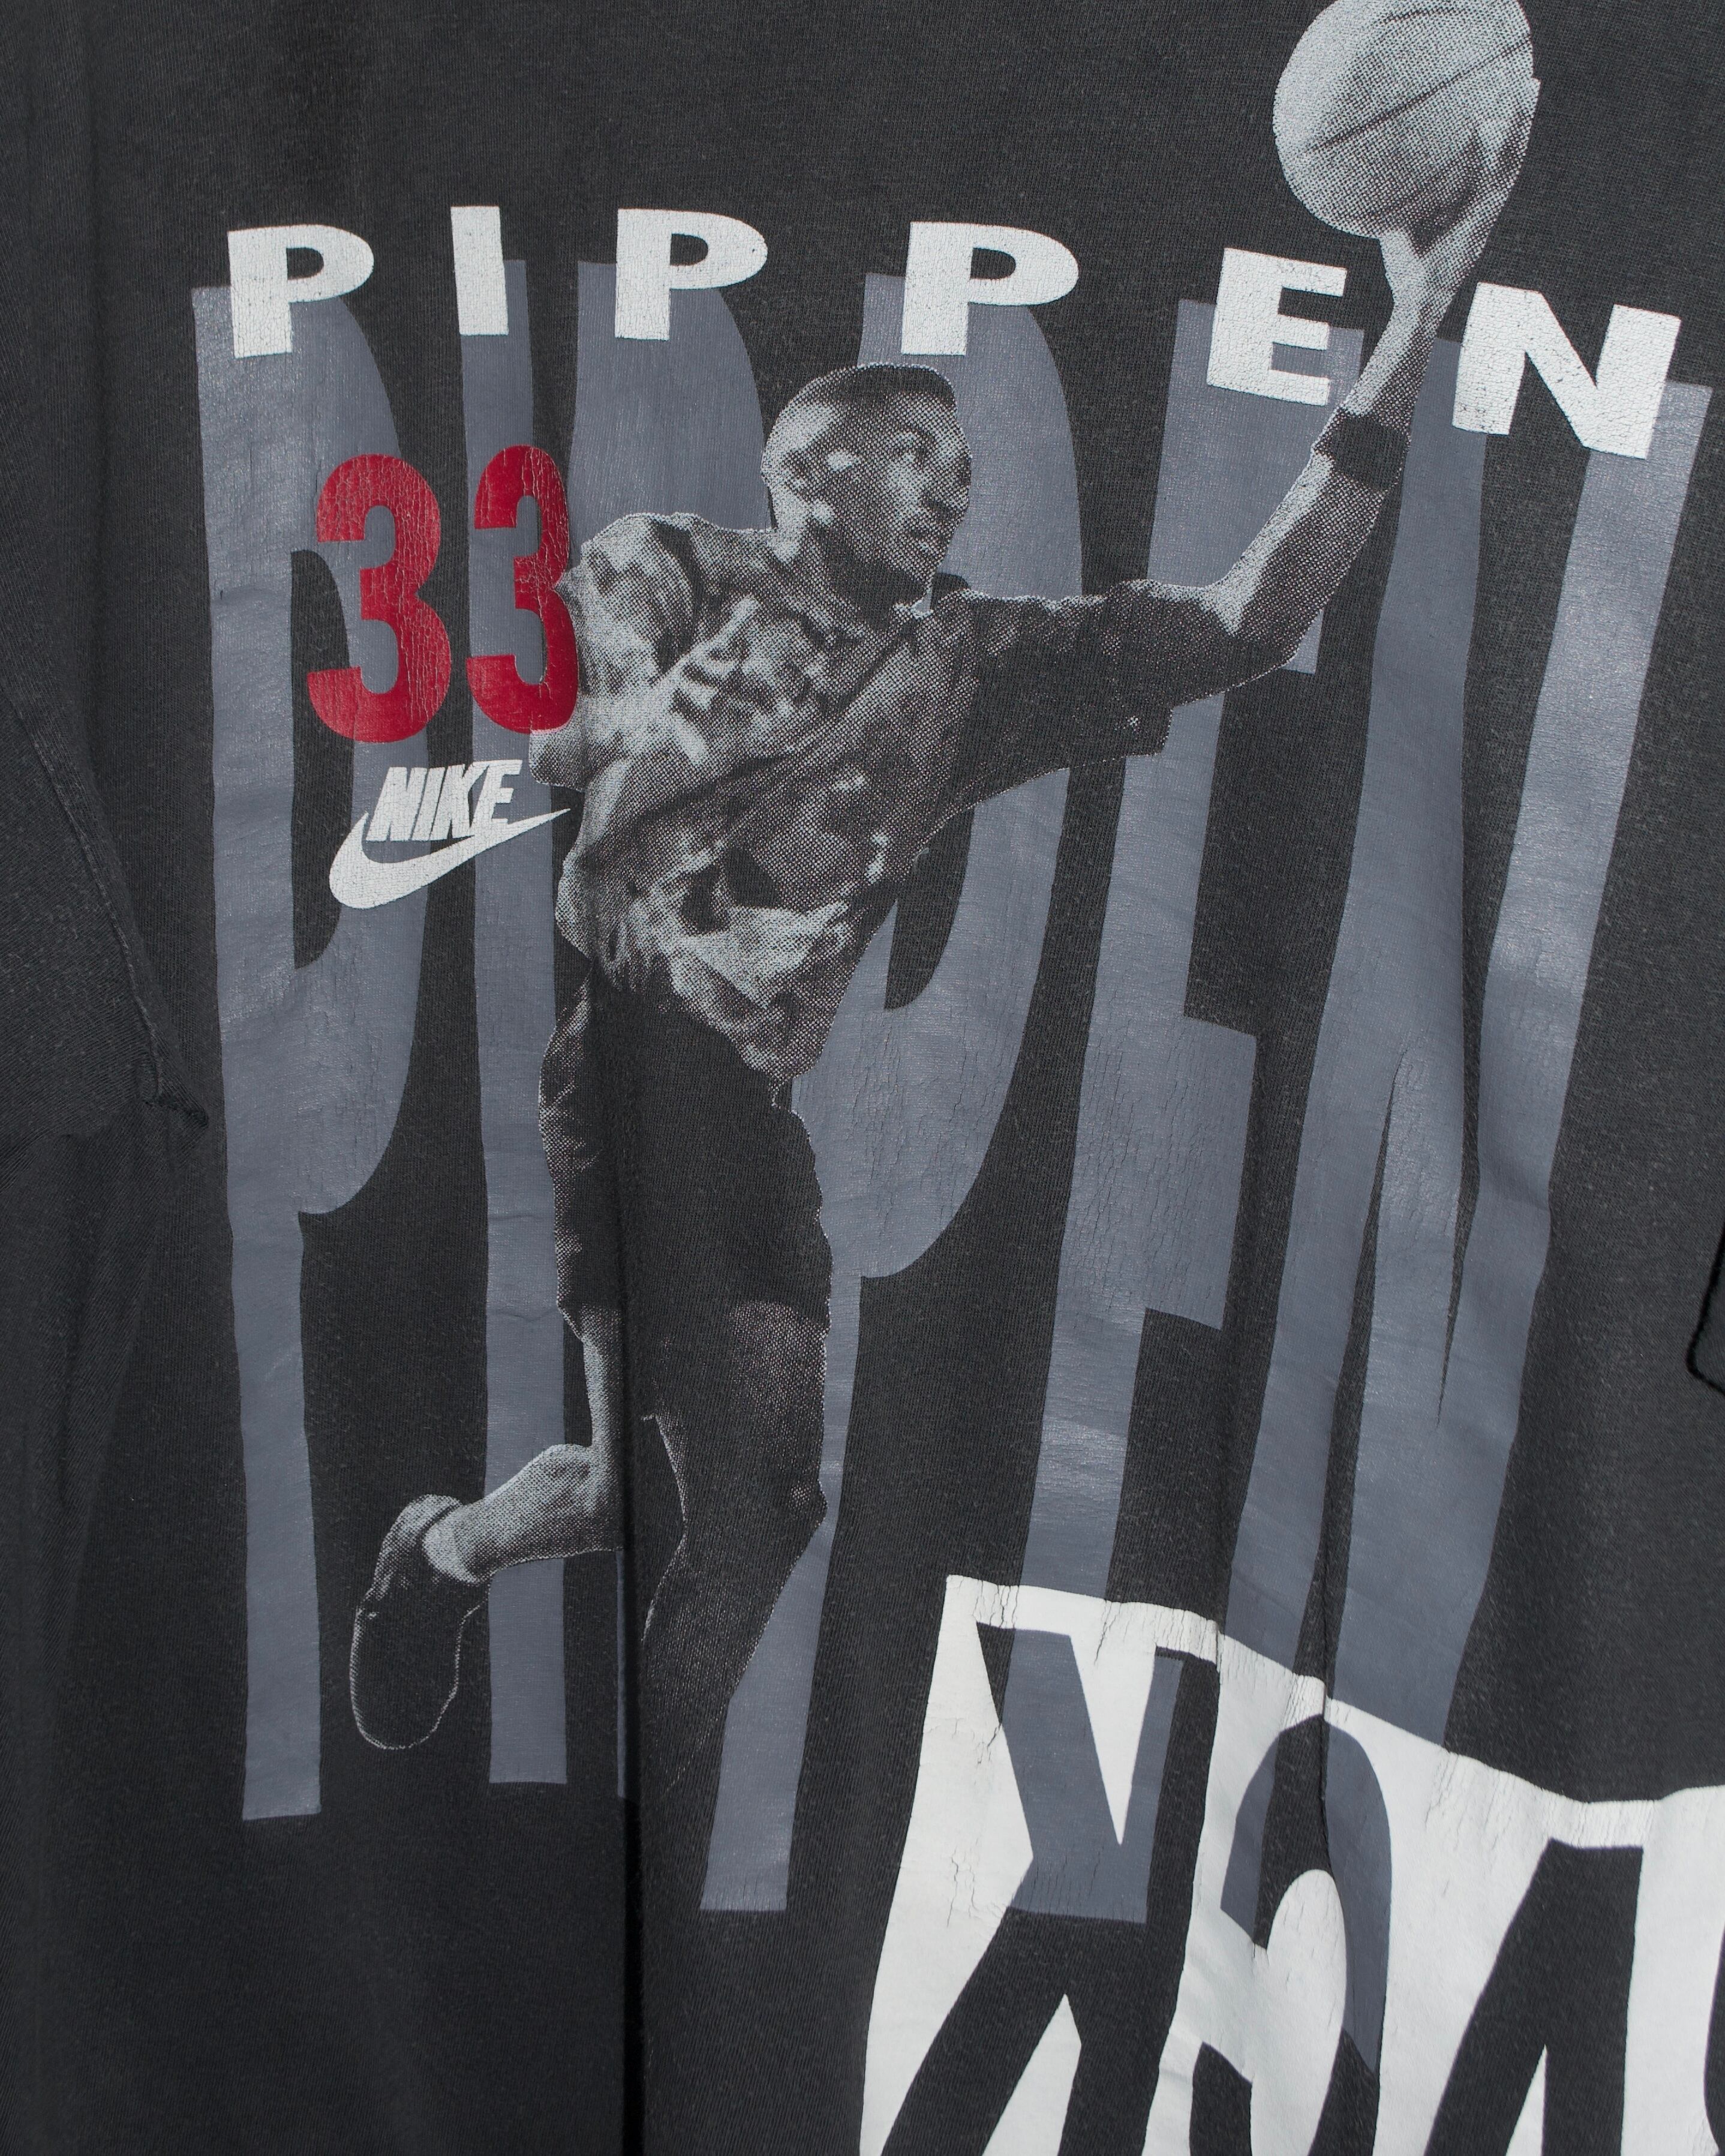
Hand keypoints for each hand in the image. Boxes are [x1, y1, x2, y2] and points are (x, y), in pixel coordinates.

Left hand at [1379, 80, 1537, 321]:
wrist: (1416, 305)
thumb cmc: (1407, 270)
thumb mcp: (1401, 226)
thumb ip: (1401, 199)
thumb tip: (1377, 168)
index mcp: (1472, 206)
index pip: (1492, 162)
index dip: (1500, 133)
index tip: (1501, 98)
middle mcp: (1486, 206)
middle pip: (1509, 153)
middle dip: (1520, 118)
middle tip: (1528, 80)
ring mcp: (1487, 213)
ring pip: (1510, 161)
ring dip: (1521, 125)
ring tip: (1528, 87)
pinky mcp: (1481, 223)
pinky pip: (1492, 182)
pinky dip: (1495, 154)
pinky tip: (1491, 125)